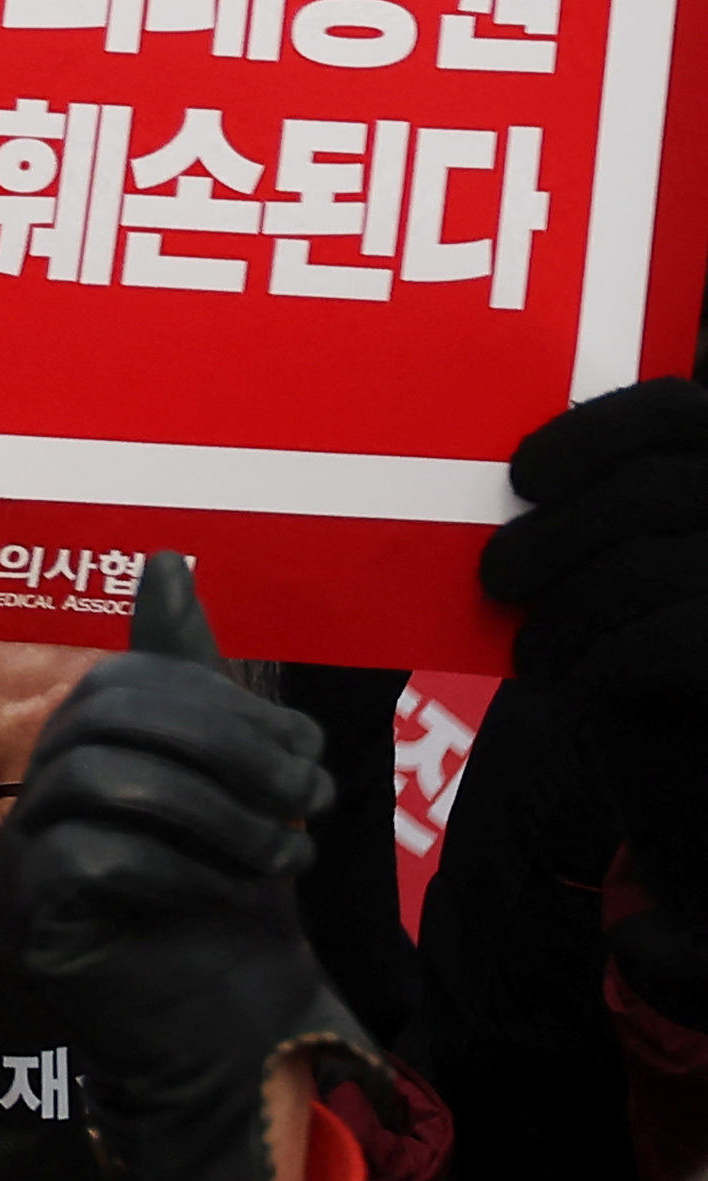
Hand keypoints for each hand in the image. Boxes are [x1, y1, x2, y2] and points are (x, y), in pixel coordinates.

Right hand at [12, 557, 371, 1180]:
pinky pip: (85, 857)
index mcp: (80, 761)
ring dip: (212, 810)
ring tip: (277, 855)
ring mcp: (23, 867)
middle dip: (222, 749)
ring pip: (92, 779)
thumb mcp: (234, 793)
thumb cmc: (232, 923)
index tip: (304, 757)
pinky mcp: (35, 929)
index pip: (123, 685)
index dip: (219, 705)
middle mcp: (35, 803)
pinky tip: (228, 895)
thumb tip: (163, 561)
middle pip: (100, 718)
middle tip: (305, 801)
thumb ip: (193, 690)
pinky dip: (176, 867)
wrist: (231, 1054)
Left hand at [479, 377, 707, 942]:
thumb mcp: (631, 558)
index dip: (591, 433)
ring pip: (644, 568)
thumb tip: (493, 471)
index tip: (521, 477)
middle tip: (496, 579)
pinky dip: (599, 662)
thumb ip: (601, 505)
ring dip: (565, 612)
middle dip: (553, 537)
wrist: (707, 770)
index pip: (677, 410)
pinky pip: (664, 639)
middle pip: (648, 491)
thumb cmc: (659, 649)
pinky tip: (573, 686)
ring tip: (532, 653)